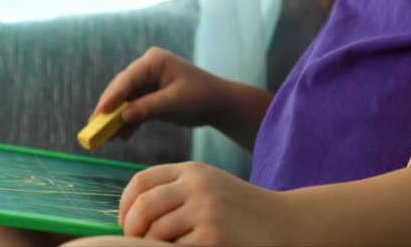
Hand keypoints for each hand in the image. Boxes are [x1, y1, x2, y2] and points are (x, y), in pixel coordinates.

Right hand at [92, 47, 228, 137]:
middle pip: (122, 89)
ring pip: (125, 99)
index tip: (98, 114)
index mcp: (154, 61)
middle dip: (108, 110)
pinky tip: (120, 136)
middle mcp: (147, 67)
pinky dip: (128, 121)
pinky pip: (134, 107)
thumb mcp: (173, 103)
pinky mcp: (149, 93)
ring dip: (116, 118)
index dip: (111, 98)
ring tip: (103, 137)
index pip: (127, 80)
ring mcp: (147, 79)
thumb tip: (122, 117)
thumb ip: (147, 108)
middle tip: (93, 128)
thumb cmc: (200, 98)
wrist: (218, 104)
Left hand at [118, 161, 290, 245]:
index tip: (126, 223)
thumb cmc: (241, 210)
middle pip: (143, 206)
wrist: (285, 221)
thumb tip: (131, 214)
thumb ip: (175, 191)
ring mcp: (205, 210)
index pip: (141, 181)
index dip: (125, 205)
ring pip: (155, 232)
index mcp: (192, 170)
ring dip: (152, 246)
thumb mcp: (208, 187)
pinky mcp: (213, 236)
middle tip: (137, 242)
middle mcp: (197, 185)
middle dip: (132, 229)